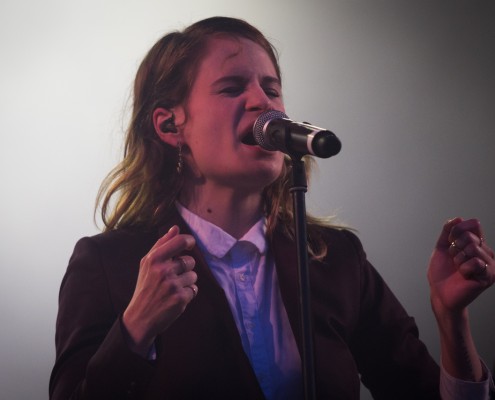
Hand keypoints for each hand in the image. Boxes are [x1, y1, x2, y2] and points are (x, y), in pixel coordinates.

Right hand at [122, 225, 196, 355]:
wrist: (139, 318)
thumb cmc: (145, 287)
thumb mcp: (147, 264)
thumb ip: (162, 244)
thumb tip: (176, 228)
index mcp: (154, 259)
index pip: (180, 241)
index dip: (189, 241)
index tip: (190, 245)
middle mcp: (163, 271)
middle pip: (190, 261)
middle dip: (185, 268)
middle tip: (172, 277)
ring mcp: (172, 285)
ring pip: (193, 276)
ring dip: (187, 282)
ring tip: (172, 289)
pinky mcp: (180, 299)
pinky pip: (194, 289)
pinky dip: (187, 294)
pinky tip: (175, 298)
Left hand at [428, 218, 493, 314]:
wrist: (439, 292)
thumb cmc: (441, 271)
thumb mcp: (442, 247)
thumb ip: (448, 231)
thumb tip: (458, 218)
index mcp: (477, 244)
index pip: (473, 225)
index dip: (457, 231)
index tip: (450, 242)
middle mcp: (487, 253)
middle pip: (470, 237)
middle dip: (455, 247)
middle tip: (454, 260)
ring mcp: (490, 265)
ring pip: (473, 248)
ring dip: (458, 258)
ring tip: (458, 268)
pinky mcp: (489, 277)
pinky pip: (475, 262)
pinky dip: (463, 268)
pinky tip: (464, 276)